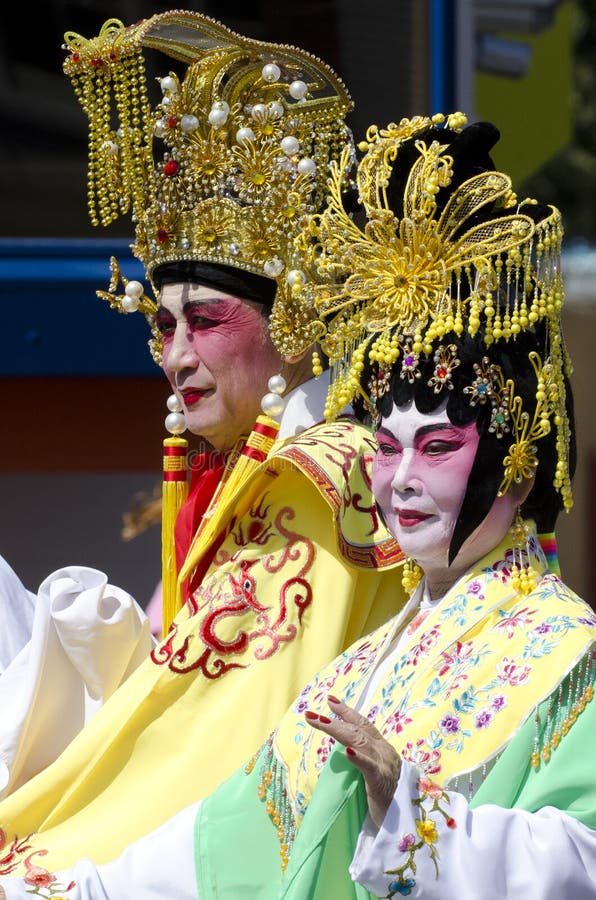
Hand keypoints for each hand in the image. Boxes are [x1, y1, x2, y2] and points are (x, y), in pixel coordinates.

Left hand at [306, 696, 400, 827]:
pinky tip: (347, 752)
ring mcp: (385, 765)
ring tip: (319, 722)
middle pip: (357, 729)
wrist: (408, 822)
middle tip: (311, 714)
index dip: (347, 712)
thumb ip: (366, 759)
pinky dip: (358, 758)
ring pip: (358, 742)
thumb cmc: (389, 799)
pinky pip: (369, 767)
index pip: (364, 724)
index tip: (330, 701)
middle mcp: (385, 752)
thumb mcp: (376, 772)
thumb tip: (346, 749)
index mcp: (383, 749)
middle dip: (333, 720)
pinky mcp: (382, 782)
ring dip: (336, 730)